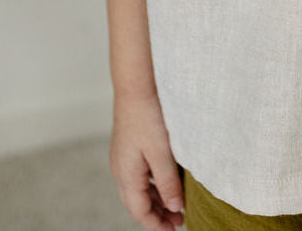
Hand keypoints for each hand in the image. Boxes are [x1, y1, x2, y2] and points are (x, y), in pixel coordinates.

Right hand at [109, 92, 184, 229]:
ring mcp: (124, 157)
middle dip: (158, 214)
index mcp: (126, 175)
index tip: (175, 229)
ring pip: (140, 188)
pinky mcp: (130, 145)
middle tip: (180, 220)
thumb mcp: (162, 152)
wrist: (136, 85)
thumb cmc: (148, 116)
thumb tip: (175, 208)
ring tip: (177, 203)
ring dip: (157, 198)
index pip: (139, 211)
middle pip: (138, 202)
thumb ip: (168, 182)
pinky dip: (154, 182)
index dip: (157, 224)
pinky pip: (141, 173)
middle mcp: (121, 169)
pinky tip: (169, 179)